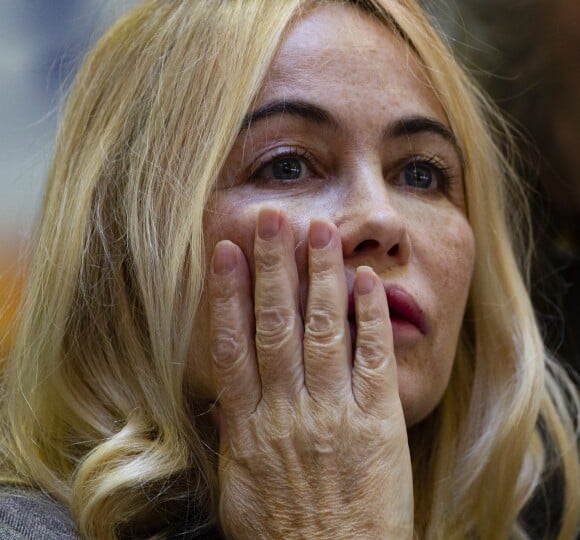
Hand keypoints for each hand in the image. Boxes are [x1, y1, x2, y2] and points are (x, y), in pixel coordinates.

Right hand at [209, 207, 413, 538]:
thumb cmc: (281, 530)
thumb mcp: (238, 486)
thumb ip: (233, 434)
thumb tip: (226, 395)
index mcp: (248, 425)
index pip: (233, 344)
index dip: (227, 293)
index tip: (225, 250)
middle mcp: (288, 410)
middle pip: (277, 324)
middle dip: (274, 266)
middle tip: (273, 217)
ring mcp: (333, 413)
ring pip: (322, 331)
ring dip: (320, 277)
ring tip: (319, 231)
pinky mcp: (376, 422)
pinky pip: (372, 361)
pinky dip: (369, 319)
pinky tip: (366, 282)